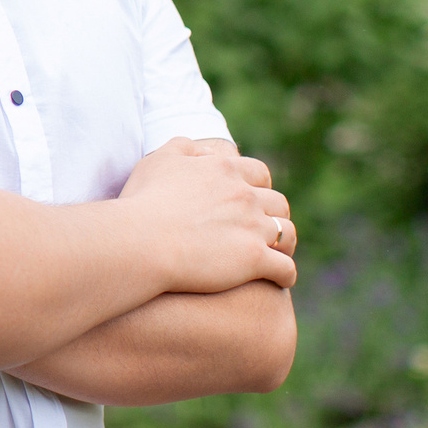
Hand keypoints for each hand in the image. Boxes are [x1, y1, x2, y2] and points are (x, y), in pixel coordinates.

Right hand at [120, 137, 297, 291]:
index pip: (259, 173)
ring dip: (284, 242)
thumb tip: (207, 152)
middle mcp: (244, 195)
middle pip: (278, 202)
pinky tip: (278, 280)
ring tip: (277, 253)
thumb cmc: (142, 203)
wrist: (140, 242)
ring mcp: (252, 227)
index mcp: (224, 169)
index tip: (252, 198)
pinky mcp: (254, 259)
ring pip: (287, 233)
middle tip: (264, 228)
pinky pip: (285, 268)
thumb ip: (183, 147)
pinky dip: (286, 274)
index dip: (258, 186)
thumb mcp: (157, 161)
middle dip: (274, 214)